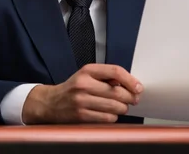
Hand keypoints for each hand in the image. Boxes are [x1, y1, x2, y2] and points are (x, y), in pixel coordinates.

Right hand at [22, 64, 142, 123]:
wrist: (51, 103)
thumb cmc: (73, 88)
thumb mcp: (87, 75)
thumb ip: (106, 76)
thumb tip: (130, 84)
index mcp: (87, 71)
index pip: (115, 71)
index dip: (131, 80)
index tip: (138, 87)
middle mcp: (84, 84)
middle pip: (118, 92)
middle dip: (130, 97)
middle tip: (133, 99)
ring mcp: (82, 101)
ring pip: (115, 107)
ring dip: (123, 108)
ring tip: (120, 106)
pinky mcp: (82, 116)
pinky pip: (107, 118)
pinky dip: (113, 117)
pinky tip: (109, 113)